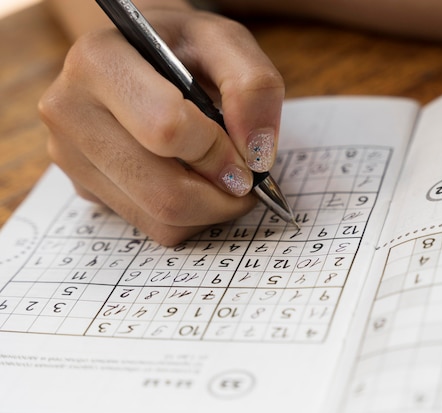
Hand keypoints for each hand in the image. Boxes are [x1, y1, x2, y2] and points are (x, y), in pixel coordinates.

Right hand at [39, 6, 284, 245]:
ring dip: (210, 211)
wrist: (140, 55)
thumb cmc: (183, 47)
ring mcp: (71, 157)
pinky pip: (152, 227)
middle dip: (222, 197)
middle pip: (163, 193)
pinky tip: (196, 182)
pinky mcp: (85, 189)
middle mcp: (70, 112)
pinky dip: (190, 217)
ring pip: (160, 220)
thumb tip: (257, 154)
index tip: (248, 155)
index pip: (167, 131)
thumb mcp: (226, 42)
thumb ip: (253, 86)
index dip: (220, 152)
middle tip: (246, 181)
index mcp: (99, 62)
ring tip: (225, 178)